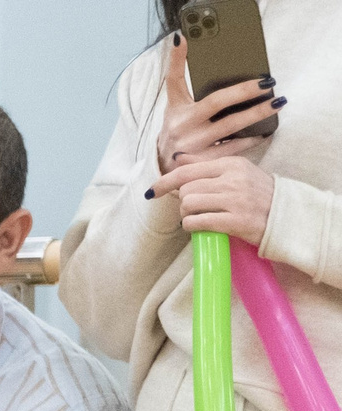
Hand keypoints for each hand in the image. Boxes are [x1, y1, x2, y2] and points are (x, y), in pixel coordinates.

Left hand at [155, 154, 277, 247]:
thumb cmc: (257, 193)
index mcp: (231, 164)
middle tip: (195, 208)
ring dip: (187, 215)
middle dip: (184, 202)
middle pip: (186, 190)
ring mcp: (234, 200)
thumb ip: (206, 166)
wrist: (285, 214)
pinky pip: (197, 222)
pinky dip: (192, 226)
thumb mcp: (236, 172)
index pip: (187, 171)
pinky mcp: (234, 221)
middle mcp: (232, 179)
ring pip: (189, 205)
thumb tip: (177, 157)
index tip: (152, 191)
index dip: (165, 182)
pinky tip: (200, 226)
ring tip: (200, 216)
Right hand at [156, 38, 277, 176]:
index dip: (240, 91)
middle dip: (254, 104)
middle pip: (228, 119)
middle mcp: (189, 134)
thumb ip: (176, 70)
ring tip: (275, 106)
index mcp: (183, 115)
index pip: (215, 100)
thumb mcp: (173, 99)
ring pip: (233, 135)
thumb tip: (180, 39)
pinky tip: (263, 131)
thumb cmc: (174, 125)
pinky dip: (249, 140)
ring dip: (256, 120)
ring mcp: (197, 151)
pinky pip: (232, 151)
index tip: (264, 80)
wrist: (161, 162)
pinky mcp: (204, 164)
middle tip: (274, 90)